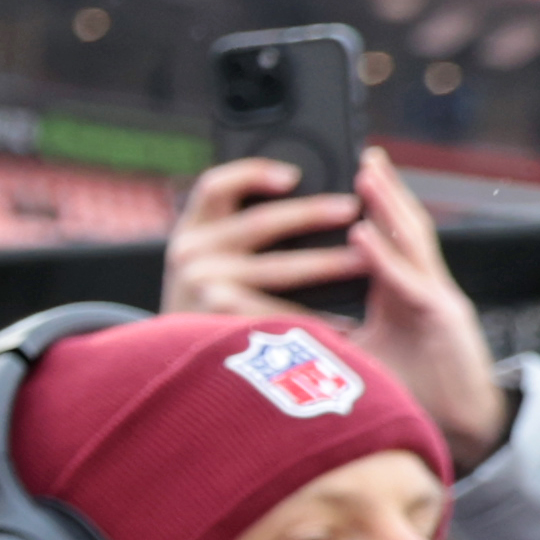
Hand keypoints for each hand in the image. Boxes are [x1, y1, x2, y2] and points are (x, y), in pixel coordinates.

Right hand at [164, 152, 363, 318]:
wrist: (173, 366)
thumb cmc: (205, 309)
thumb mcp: (206, 264)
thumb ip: (236, 236)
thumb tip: (309, 203)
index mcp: (191, 231)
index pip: (215, 186)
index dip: (254, 173)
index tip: (294, 175)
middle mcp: (189, 254)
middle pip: (261, 222)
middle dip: (313, 213)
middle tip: (354, 208)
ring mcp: (201, 287)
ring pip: (279, 267)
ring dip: (328, 263)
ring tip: (366, 261)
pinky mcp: (218, 320)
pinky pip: (279, 311)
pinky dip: (315, 316)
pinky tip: (345, 320)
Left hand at [346, 149, 507, 472]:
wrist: (461, 430)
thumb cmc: (408, 396)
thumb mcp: (358, 359)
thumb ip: (326, 336)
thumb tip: (266, 330)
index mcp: (402, 295)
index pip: (386, 244)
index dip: (373, 213)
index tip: (351, 183)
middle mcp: (422, 289)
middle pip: (403, 231)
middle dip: (385, 192)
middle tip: (363, 155)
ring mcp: (436, 300)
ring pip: (412, 244)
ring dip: (389, 205)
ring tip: (367, 172)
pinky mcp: (443, 319)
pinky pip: (409, 282)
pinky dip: (384, 257)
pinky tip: (362, 234)